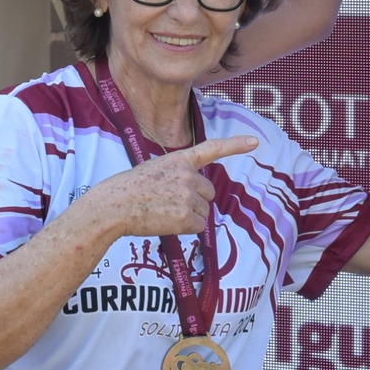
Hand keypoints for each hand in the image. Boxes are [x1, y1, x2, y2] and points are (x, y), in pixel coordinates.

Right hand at [86, 135, 257, 238]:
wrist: (114, 206)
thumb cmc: (130, 189)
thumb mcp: (155, 170)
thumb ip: (179, 175)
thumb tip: (199, 195)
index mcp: (179, 160)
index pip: (212, 148)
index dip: (235, 144)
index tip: (255, 141)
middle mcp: (188, 175)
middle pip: (208, 193)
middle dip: (195, 201)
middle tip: (167, 202)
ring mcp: (187, 196)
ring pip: (203, 212)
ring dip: (187, 215)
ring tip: (161, 211)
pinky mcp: (185, 217)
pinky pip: (198, 226)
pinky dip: (184, 228)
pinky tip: (165, 222)